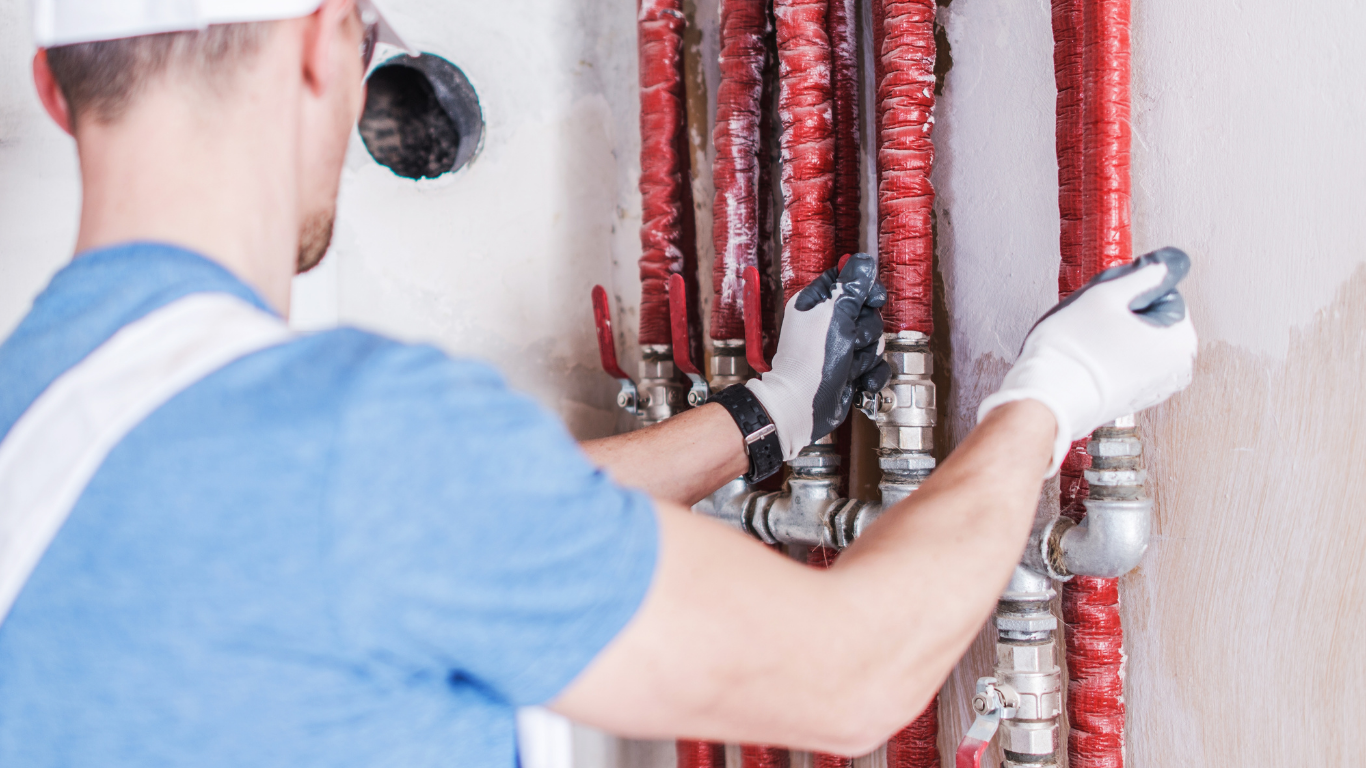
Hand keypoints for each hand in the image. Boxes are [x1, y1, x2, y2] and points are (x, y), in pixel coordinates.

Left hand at [746, 253, 890, 460]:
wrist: (803, 405)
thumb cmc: (811, 362)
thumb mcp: (835, 315)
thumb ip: (852, 287)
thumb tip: (863, 261)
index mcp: (816, 303)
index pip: (849, 281)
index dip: (865, 290)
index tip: (870, 301)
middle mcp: (826, 323)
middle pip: (867, 313)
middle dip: (865, 331)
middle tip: (850, 341)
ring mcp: (839, 347)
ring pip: (874, 340)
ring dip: (866, 356)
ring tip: (847, 364)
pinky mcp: (849, 369)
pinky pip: (875, 365)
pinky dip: (870, 374)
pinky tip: (858, 380)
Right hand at [978, 247, 1197, 475]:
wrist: (1046, 400)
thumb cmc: (1073, 351)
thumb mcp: (1107, 294)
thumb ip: (1145, 273)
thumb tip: (1170, 262)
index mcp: (1180, 339)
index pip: (1160, 291)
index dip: (1127, 292)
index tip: (1105, 305)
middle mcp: (1177, 367)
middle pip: (1152, 317)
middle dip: (1124, 315)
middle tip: (1092, 324)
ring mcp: (1157, 387)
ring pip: (1138, 340)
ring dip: (1115, 335)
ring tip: (1088, 345)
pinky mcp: (1136, 398)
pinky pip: (1128, 363)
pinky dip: (1111, 357)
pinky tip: (1089, 361)